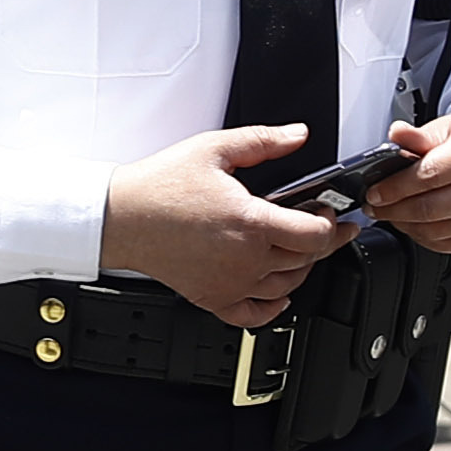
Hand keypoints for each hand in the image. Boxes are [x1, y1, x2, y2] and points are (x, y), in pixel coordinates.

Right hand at [101, 125, 353, 325]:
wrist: (121, 216)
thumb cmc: (159, 186)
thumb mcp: (213, 149)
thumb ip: (262, 141)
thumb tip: (297, 134)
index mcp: (251, 221)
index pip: (314, 234)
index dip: (330, 223)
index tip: (325, 211)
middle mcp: (245, 258)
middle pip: (306, 260)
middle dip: (322, 242)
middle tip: (322, 226)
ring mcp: (230, 282)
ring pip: (287, 286)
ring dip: (301, 269)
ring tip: (299, 251)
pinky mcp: (213, 297)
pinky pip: (254, 315)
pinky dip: (273, 308)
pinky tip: (278, 294)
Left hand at [359, 117, 450, 256]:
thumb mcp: (449, 129)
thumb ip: (419, 135)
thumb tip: (396, 133)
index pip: (429, 176)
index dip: (395, 187)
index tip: (374, 191)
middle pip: (427, 208)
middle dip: (392, 208)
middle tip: (372, 205)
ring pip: (430, 230)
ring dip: (402, 223)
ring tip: (388, 211)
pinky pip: (440, 243)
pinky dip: (418, 234)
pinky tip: (409, 221)